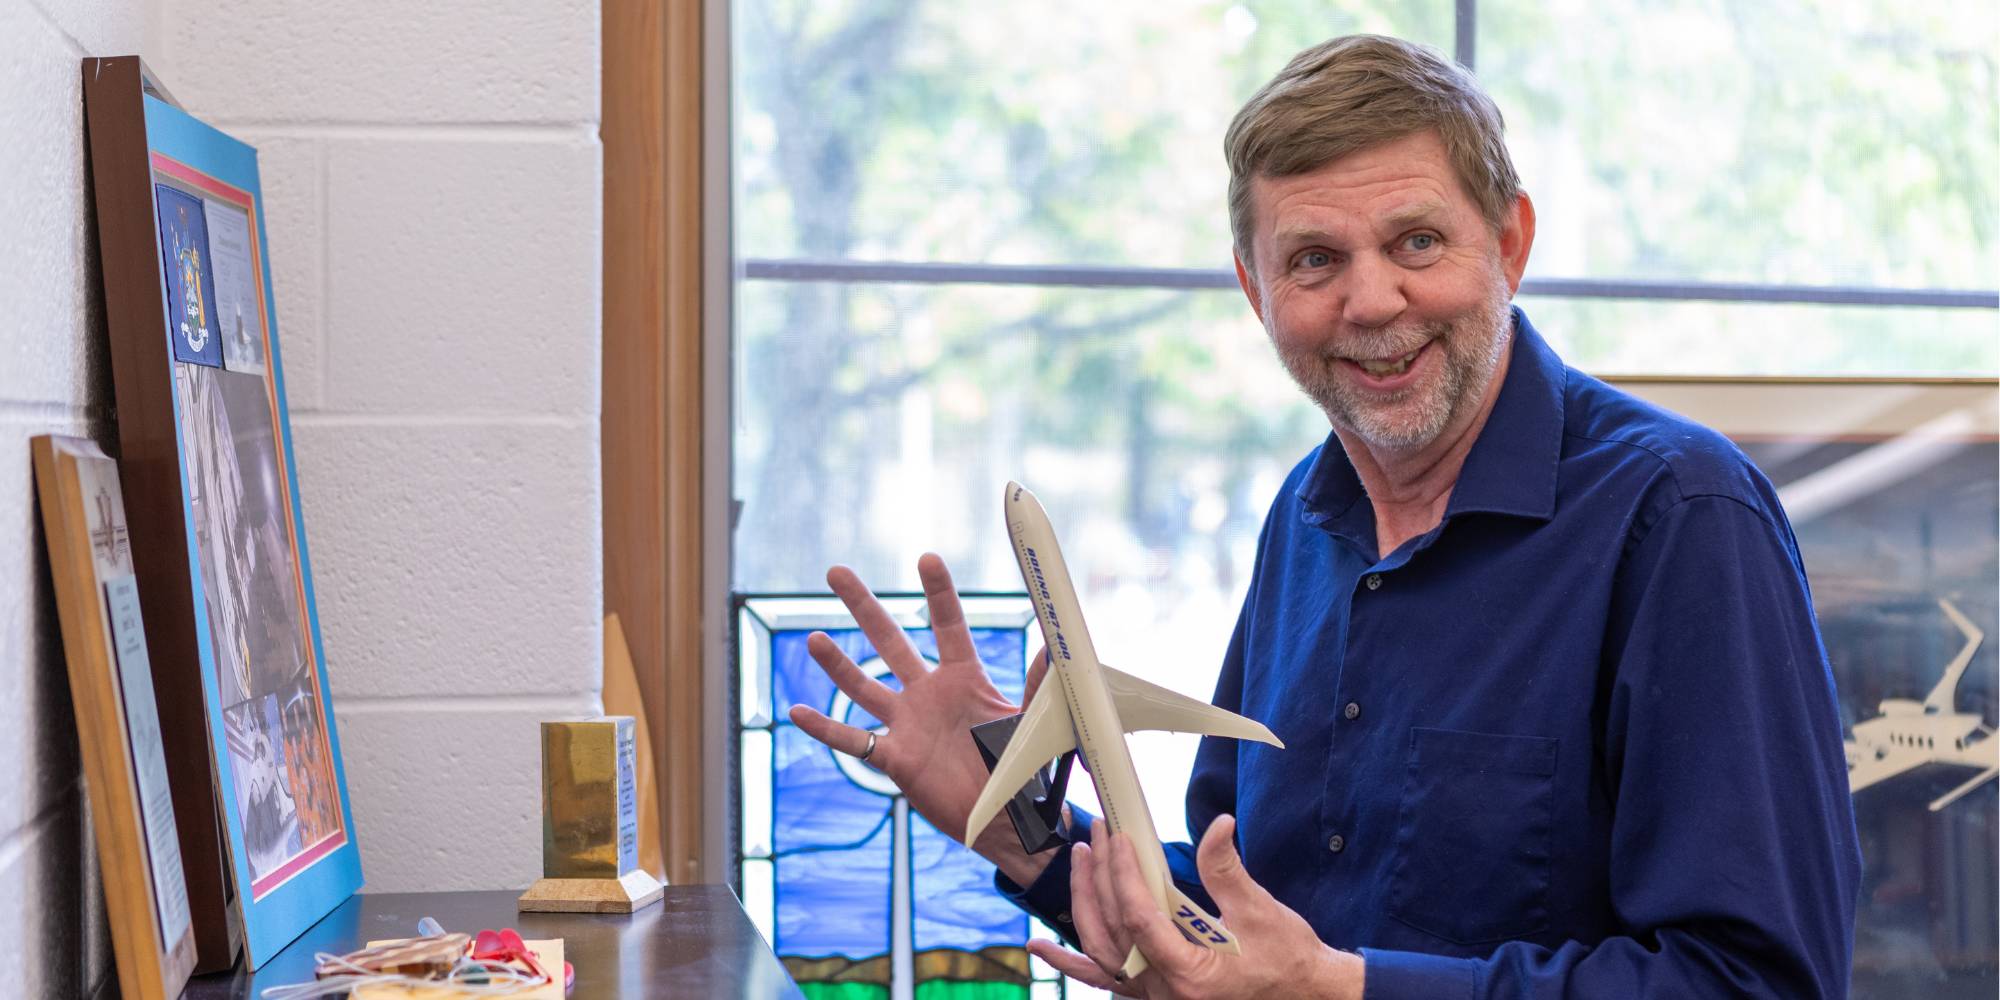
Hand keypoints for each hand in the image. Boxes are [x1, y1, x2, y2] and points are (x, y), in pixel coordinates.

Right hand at [788, 554, 1056, 884]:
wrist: (1010, 820)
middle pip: (890, 641)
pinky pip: (854, 741)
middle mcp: (930, 694)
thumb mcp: (1035, 722)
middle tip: (836, 572)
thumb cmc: (1026, 769)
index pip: (948, 625)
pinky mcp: (897, 758)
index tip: (926, 558)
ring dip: (838, 663)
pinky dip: (825, 728)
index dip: (938, 592)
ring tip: (813, 637)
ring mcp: (908, 724)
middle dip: (864, 606)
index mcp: (965, 679)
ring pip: (864, 685)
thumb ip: (1040, 684)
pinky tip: (797, 712)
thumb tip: (1057, 647)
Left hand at [1028, 816, 1364, 999]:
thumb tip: (1218, 824)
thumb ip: (1226, 869)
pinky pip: (1104, 979)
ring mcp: (1154, 997)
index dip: (1123, 875)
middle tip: (1098, 833)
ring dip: (1084, 904)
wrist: (1304, 995)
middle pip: (1110, 931)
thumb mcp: (1258, 910)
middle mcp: (1162, 992)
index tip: (1119, 838)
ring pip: (1100, 952)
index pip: (1138, 919)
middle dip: (1099, 878)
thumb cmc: (1287, 958)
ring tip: (1080, 860)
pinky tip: (1041, 946)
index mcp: (1188, 974)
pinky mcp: (1153, 994)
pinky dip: (1071, 962)